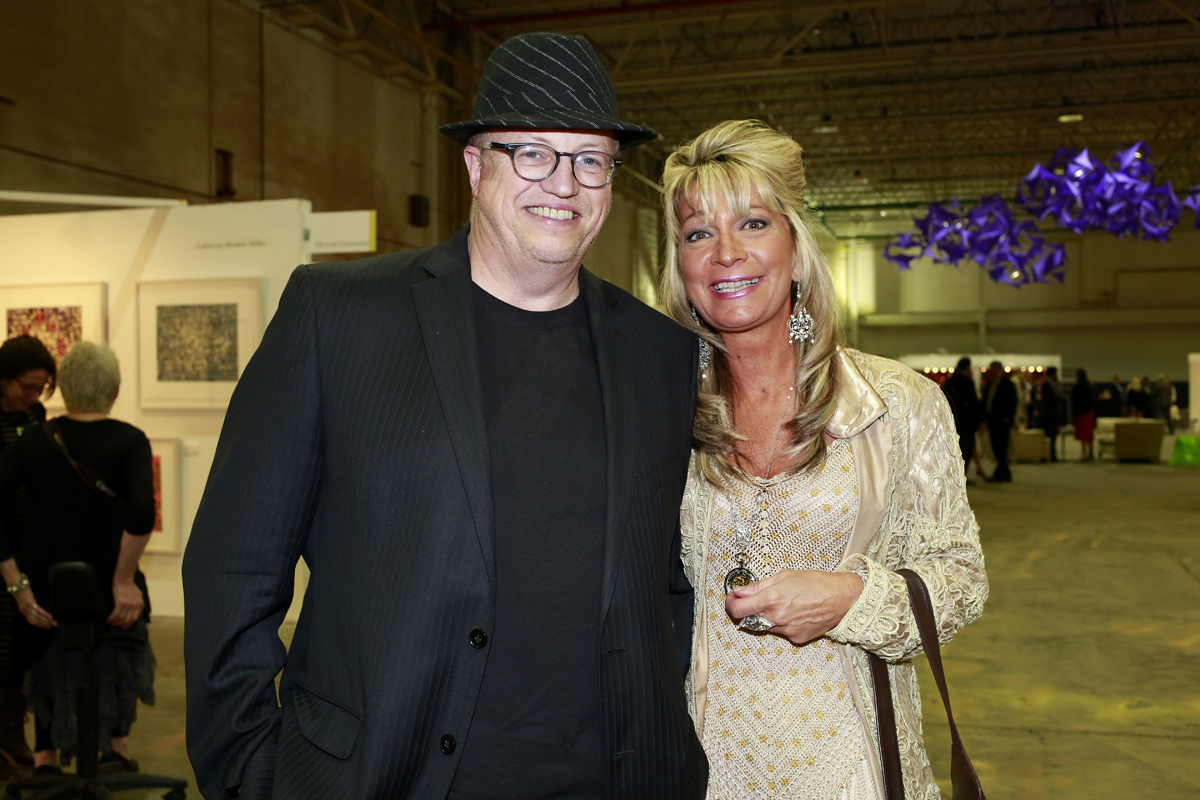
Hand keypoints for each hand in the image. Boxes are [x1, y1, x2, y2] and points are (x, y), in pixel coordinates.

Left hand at [14, 589, 55, 628]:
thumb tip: (37, 609)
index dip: (40, 625)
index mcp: (23, 611)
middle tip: (54, 625)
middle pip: (35, 621)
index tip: (48, 627)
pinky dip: (45, 614)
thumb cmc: (21, 592)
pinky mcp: (30, 603)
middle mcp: (25, 611)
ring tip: (53, 622)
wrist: (17, 586)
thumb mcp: (25, 600)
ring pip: (37, 617)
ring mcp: (27, 608)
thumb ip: (30, 605)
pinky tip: (50, 616)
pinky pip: (38, 610)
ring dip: (46, 621)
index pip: (32, 621)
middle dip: (45, 624)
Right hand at [107, 579, 143, 628]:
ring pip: (121, 618)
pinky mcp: (120, 603)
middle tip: (117, 625)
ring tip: (112, 623)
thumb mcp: (139, 596)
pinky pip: (115, 614)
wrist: (124, 580)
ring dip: (116, 622)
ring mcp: (128, 605)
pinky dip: (111, 618)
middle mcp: (135, 606)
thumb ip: (138, 604)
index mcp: (140, 605)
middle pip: (128, 620)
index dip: (129, 624)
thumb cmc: (130, 587)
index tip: (125, 626)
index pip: (135, 618)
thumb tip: (136, 613)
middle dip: (122, 624)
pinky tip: (108, 619)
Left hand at [725, 569, 862, 645]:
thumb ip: (758, 586)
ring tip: (784, 604)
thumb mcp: (784, 576)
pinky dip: (781, 624)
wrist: (842, 599)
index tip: (731, 600)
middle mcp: (776, 617)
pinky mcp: (796, 638)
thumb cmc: (816, 583)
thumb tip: (740, 591)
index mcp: (772, 599)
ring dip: (766, 617)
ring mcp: (786, 630)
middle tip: (755, 600)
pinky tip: (794, 613)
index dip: (730, 605)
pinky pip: (780, 632)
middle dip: (748, 610)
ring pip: (764, 626)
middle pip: (748, 620)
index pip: (738, 610)